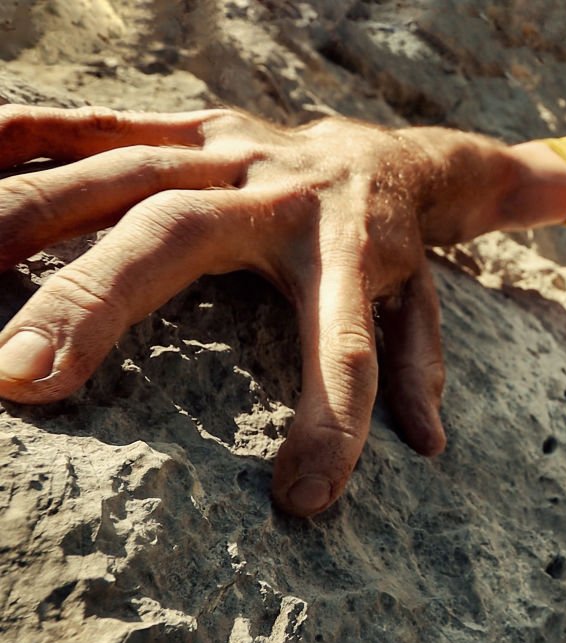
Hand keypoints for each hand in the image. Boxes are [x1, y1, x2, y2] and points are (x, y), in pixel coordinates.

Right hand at [0, 105, 446, 516]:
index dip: (329, 421)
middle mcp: (282, 195)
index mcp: (352, 254)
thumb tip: (427, 444)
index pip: (346, 346)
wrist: (388, 151)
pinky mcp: (194, 130)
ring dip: (28, 220)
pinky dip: (27, 137)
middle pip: (179, 236)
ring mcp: (231, 152)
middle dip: (96, 301)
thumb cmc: (396, 248)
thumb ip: (418, 367)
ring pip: (119, 174)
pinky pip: (101, 124)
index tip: (300, 497)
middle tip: (19, 376)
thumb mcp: (424, 305)